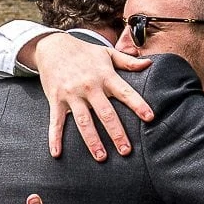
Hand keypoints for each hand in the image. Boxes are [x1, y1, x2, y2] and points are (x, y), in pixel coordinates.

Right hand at [33, 33, 153, 160]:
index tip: (150, 118)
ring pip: (83, 121)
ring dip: (92, 141)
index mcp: (105, 76)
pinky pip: (55, 122)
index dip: (138, 105)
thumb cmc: (84, 52)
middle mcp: (89, 86)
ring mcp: (71, 95)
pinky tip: (57, 153)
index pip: (125, 92)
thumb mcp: (107, 54)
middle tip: (126, 151)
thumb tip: (149, 64)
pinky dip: (55, 138)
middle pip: (105, 113)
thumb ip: (128, 62)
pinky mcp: (56, 100)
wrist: (53, 46)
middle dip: (116, 133)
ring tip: (101, 157)